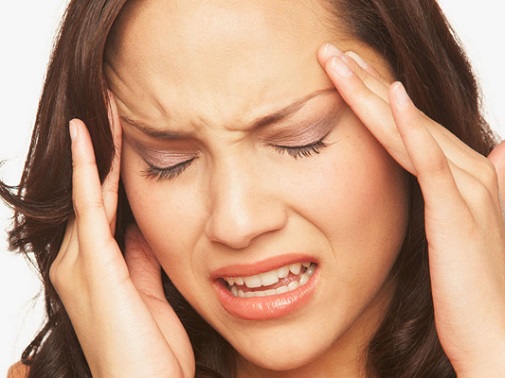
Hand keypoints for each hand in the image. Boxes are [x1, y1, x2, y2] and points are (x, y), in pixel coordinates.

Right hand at [49, 95, 194, 377]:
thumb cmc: (149, 354)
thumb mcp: (150, 295)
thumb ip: (142, 260)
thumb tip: (144, 229)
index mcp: (95, 268)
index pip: (101, 206)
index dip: (108, 170)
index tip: (123, 135)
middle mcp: (77, 260)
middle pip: (91, 192)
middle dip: (102, 150)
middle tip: (112, 107)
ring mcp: (80, 262)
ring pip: (88, 191)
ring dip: (97, 149)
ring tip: (105, 108)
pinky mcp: (93, 265)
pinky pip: (89, 206)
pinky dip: (86, 169)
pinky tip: (88, 137)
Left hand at [318, 43, 504, 375]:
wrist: (496, 340)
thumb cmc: (474, 293)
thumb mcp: (472, 230)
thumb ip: (483, 182)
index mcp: (462, 179)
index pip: (413, 127)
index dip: (380, 98)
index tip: (349, 74)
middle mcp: (468, 175)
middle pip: (408, 118)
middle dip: (368, 83)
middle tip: (332, 52)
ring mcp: (466, 191)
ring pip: (411, 130)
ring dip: (374, 92)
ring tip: (341, 61)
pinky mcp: (458, 214)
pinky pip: (430, 161)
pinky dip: (411, 127)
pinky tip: (392, 96)